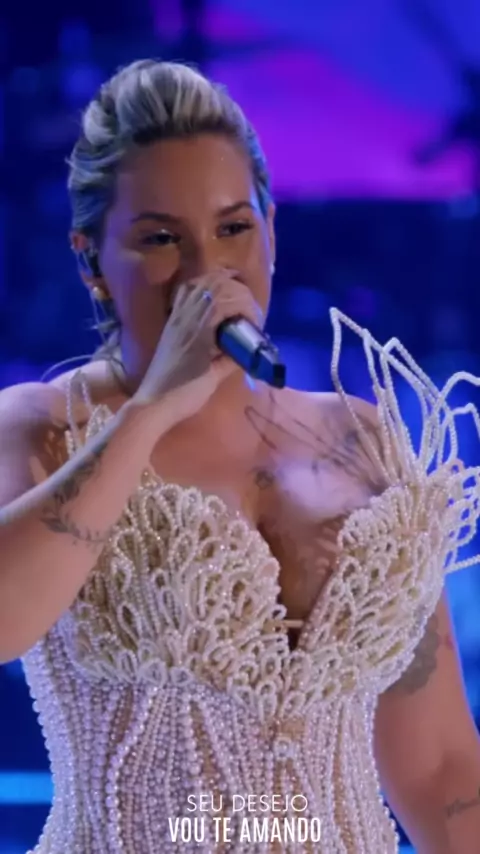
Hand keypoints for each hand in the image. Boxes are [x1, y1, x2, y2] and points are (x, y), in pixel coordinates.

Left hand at [132, 269, 262, 424]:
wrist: (154, 403)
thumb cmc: (186, 394)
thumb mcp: (214, 377)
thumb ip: (232, 358)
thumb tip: (248, 349)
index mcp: (200, 329)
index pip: (227, 298)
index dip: (247, 305)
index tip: (256, 323)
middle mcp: (186, 316)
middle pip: (215, 284)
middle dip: (239, 292)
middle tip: (249, 311)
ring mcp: (176, 316)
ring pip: (201, 284)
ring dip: (223, 286)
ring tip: (236, 301)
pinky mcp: (171, 321)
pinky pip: (187, 292)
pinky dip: (203, 289)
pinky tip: (212, 300)